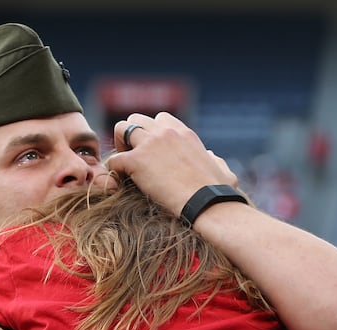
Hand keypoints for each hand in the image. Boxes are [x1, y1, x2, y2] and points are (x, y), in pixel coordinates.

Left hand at [107, 112, 239, 216]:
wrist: (207, 203)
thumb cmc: (218, 193)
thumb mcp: (222, 169)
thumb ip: (214, 159)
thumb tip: (210, 155)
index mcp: (184, 133)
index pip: (160, 119)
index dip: (152, 133)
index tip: (153, 152)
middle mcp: (166, 133)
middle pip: (137, 119)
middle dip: (131, 137)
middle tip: (134, 158)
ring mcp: (150, 145)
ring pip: (120, 128)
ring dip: (119, 146)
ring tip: (125, 166)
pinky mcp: (137, 161)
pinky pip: (114, 159)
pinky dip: (115, 170)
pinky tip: (121, 183)